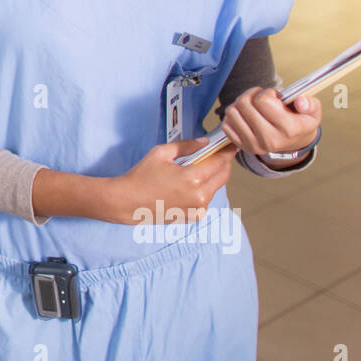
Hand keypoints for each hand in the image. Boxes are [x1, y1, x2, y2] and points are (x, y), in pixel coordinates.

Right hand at [107, 136, 237, 224]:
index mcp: (193, 178)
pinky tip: (187, 185)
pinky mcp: (194, 217)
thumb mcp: (161, 153)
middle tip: (217, 154)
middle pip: (224, 176)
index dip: (228, 151)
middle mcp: (200, 196)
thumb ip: (186, 146)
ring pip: (215, 188)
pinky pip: (206, 200)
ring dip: (212, 177)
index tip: (231, 145)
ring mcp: (198, 209)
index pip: (220, 162)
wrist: (128, 202)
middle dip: (223, 163)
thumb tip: (204, 142)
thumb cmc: (141, 176)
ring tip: (195, 170)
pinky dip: (203, 190)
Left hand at [220, 88, 321, 158]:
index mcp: (288, 130)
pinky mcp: (242, 147)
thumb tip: (300, 100)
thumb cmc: (301, 122)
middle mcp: (269, 140)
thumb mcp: (313, 112)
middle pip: (244, 104)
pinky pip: (225, 125)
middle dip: (252, 94)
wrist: (294, 142)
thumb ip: (310, 104)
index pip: (263, 101)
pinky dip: (233, 116)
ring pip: (232, 112)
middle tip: (262, 98)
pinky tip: (246, 116)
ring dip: (241, 104)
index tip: (275, 96)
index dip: (267, 92)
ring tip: (253, 106)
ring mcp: (254, 145)